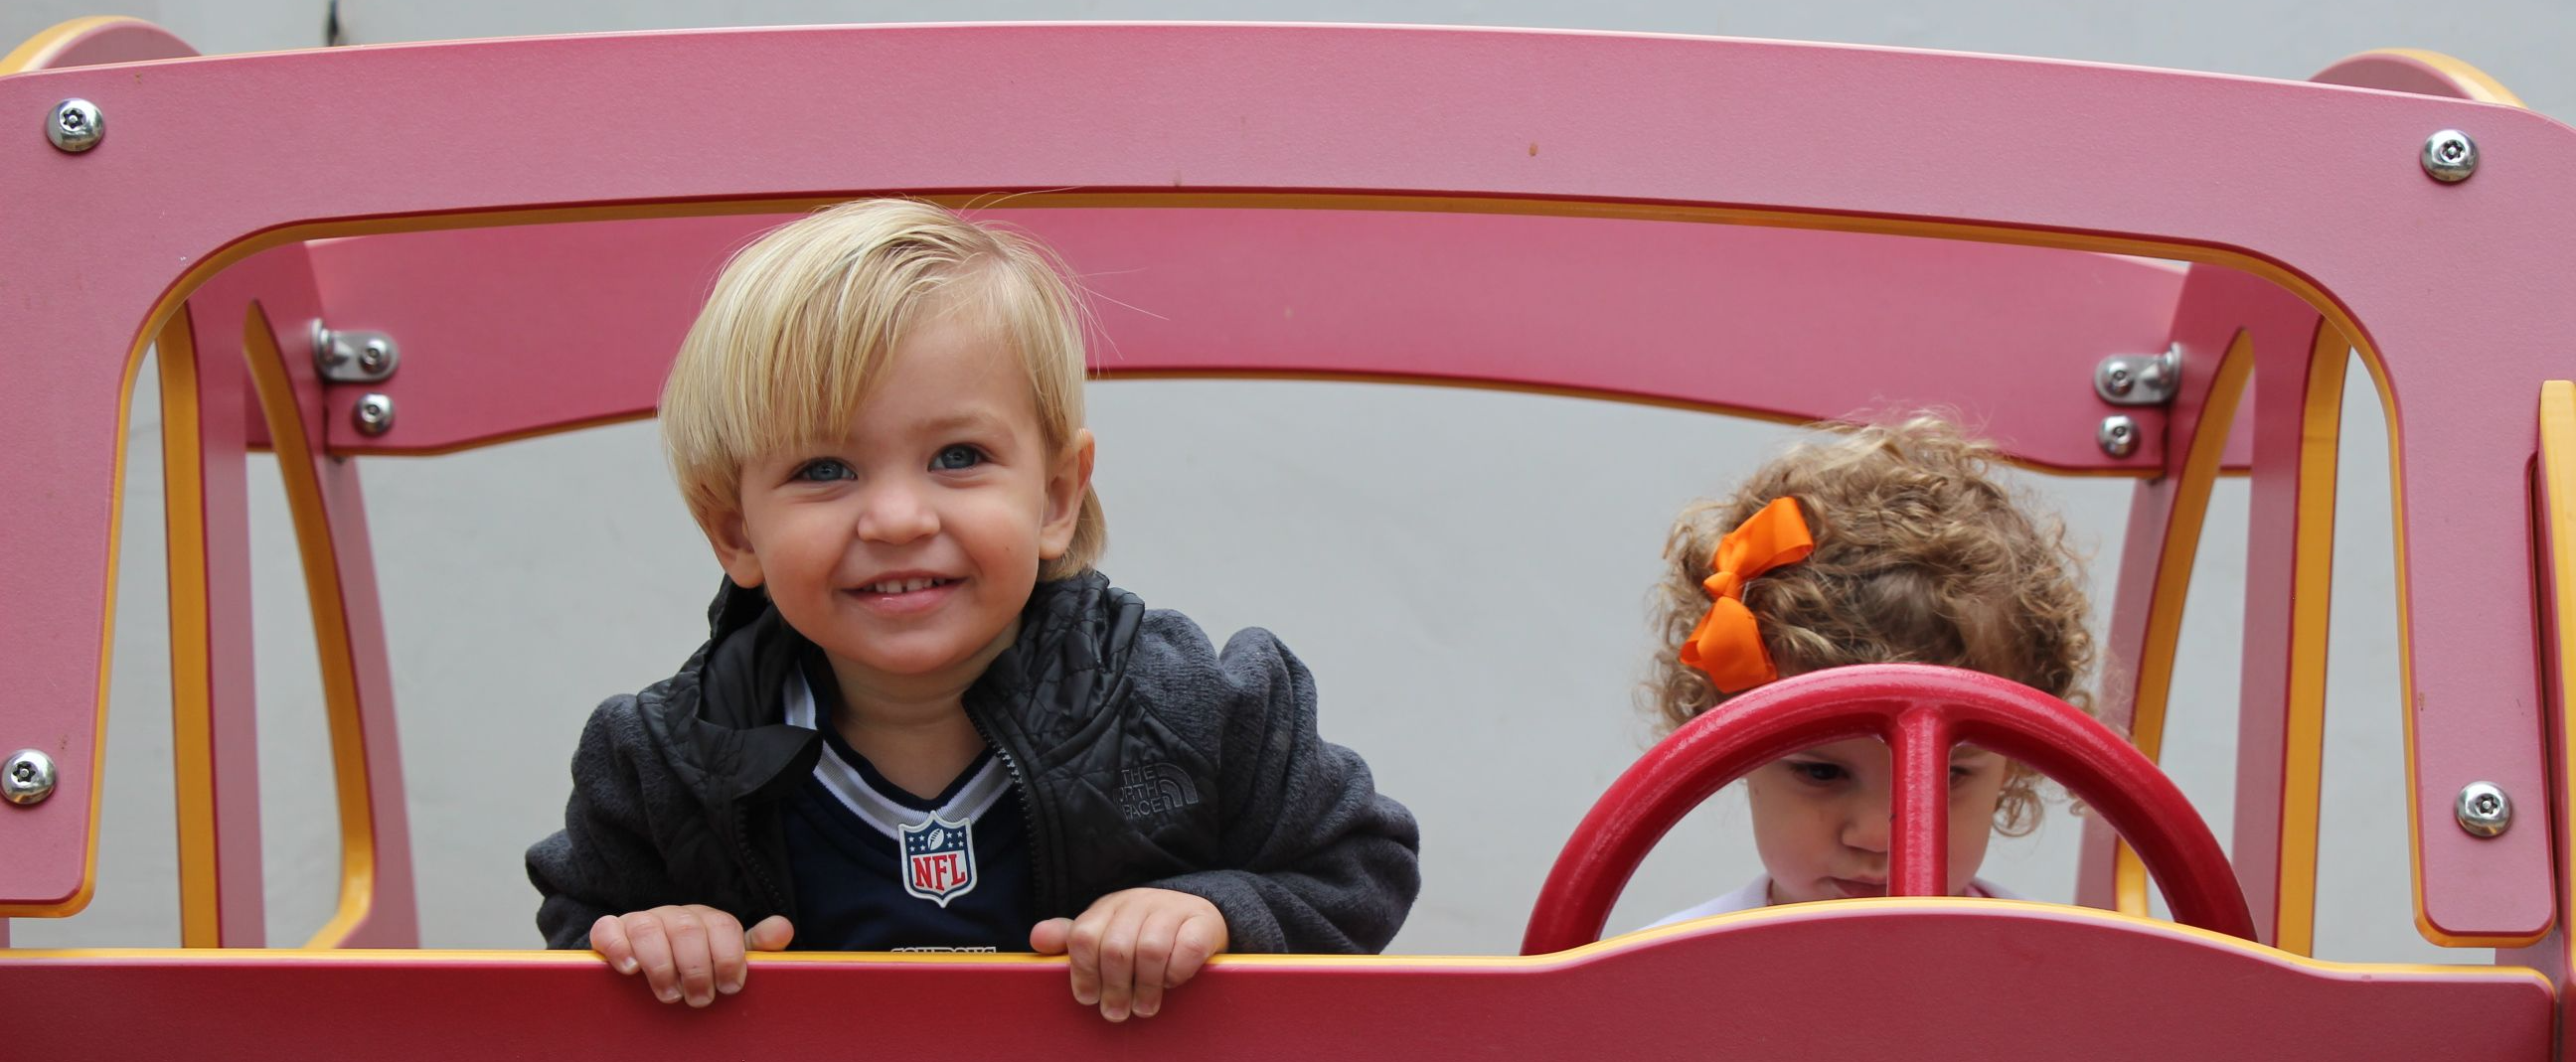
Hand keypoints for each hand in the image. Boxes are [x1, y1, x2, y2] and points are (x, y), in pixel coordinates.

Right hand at [591, 906, 793, 1006]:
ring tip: (670, 995)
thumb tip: (783, 928)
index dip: (729, 957)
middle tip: (700, 1000)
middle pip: (688, 930)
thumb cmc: (699, 965)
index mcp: (708, 919)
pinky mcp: (612, 930)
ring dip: (661, 966)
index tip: (730, 987)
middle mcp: (676, 915)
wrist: (651, 962)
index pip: (723, 926)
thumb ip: (756, 946)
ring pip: (649, 930)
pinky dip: (618, 948)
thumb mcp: (728, 957)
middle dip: (697, 969)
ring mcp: (643, 920)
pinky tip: (630, 970)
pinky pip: (608, 929)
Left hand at [1030, 888, 1227, 1021]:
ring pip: (1150, 950)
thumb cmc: (1141, 931)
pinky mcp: (1202, 922)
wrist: (1196, 914)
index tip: (1089, 999)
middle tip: (1117, 1013)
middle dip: (1114, 989)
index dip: (1082, 973)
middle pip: (1116, 949)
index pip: (1084, 936)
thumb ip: (1070, 939)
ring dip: (1145, 988)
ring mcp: (1172, 909)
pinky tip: (1170, 983)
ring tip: (1144, 1008)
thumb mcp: (1104, 931)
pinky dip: (1176, 973)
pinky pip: (1186, 950)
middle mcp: (1138, 902)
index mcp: (1108, 906)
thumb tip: (1037, 939)